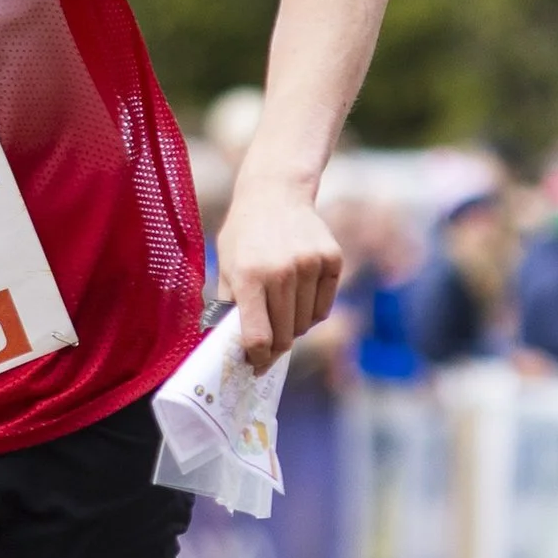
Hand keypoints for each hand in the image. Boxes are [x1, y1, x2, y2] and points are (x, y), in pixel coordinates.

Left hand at [216, 175, 342, 371]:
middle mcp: (282, 272)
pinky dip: (311, 311)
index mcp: (249, 276)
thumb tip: (227, 348)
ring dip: (293, 326)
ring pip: (306, 324)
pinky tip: (298, 294)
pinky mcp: (332, 260)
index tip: (254, 364)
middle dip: (275, 347)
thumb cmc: (244, 235)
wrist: (275, 193)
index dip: (256, 357)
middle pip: (285, 336)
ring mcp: (310, 265)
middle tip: (267, 346)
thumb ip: (227, 306)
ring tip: (280, 309)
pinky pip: (323, 307)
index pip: (258, 337)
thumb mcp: (224, 266)